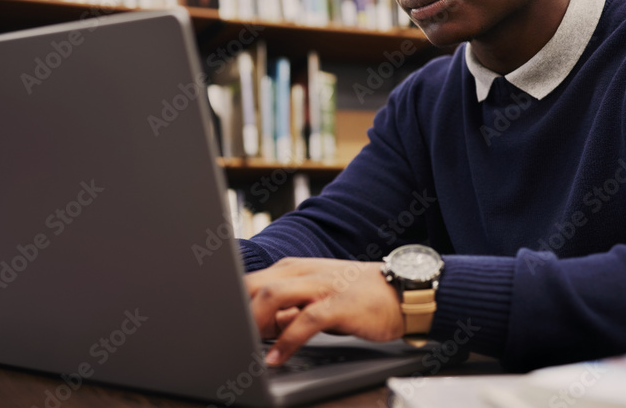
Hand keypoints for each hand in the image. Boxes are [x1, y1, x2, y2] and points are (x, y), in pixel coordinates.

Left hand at [245, 257, 403, 366]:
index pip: (251, 280)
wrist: (401, 292)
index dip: (232, 302)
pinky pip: (305, 320)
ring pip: (274, 294)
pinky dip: (286, 340)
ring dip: (255, 321)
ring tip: (246, 344)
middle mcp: (303, 272)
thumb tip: (262, 325)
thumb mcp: (315, 299)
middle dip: (236, 309)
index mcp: (294, 269)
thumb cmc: (357, 296)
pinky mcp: (339, 304)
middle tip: (230, 337)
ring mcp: (321, 286)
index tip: (225, 326)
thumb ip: (288, 309)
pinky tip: (277, 357)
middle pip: (255, 284)